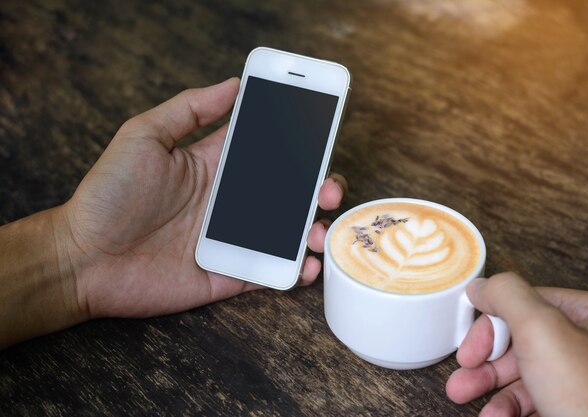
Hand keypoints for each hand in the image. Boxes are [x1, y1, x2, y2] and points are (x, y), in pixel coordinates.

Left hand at [61, 78, 346, 318]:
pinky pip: (270, 273)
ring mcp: (230, 238)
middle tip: (328, 188)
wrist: (83, 258)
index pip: (266, 151)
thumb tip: (233, 82)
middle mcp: (228, 201)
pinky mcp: (228, 274)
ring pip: (286, 232)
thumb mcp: (144, 136)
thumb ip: (189, 109)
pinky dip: (295, 271)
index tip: (322, 136)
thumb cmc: (109, 194)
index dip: (296, 144)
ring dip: (311, 230)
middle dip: (316, 188)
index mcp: (214, 167)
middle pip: (286, 192)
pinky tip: (306, 265)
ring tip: (318, 230)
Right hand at [446, 272, 587, 416]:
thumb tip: (482, 286)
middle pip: (521, 343)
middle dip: (487, 366)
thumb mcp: (542, 331)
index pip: (525, 305)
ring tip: (476, 407)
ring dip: (494, 393)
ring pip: (526, 377)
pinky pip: (538, 402)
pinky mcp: (580, 409)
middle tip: (463, 381)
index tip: (470, 353)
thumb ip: (507, 297)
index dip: (490, 328)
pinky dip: (511, 410)